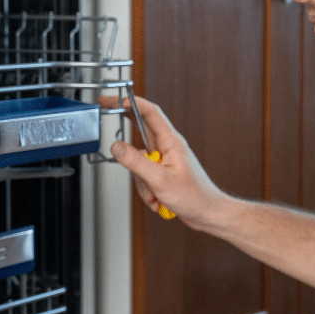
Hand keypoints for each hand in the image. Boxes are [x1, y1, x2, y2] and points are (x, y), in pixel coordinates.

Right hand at [98, 95, 226, 228]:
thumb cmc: (195, 197)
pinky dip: (147, 190)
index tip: (113, 100)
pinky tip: (158, 199)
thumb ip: (136, 162)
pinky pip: (144, 176)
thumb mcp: (160, 179)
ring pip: (138, 160)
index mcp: (171, 142)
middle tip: (107, 113)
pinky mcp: (162, 173)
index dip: (130, 102)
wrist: (207, 214)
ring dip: (141, 181)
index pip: (150, 113)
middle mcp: (168, 147)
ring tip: (155, 193)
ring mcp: (165, 160)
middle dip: (125, 130)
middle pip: (140, 129)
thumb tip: (116, 147)